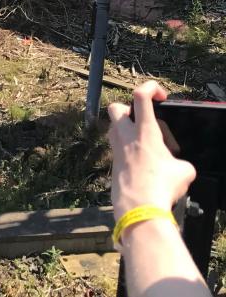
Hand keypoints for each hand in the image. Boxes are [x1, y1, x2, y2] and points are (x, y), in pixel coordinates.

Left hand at [107, 80, 195, 221]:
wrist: (138, 208)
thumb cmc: (160, 187)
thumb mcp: (184, 171)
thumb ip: (180, 162)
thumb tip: (177, 167)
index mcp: (144, 131)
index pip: (140, 95)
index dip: (150, 87)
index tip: (161, 96)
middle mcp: (126, 136)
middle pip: (116, 107)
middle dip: (129, 108)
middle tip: (145, 122)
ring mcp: (116, 149)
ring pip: (114, 127)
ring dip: (128, 130)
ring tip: (146, 145)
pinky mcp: (113, 163)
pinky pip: (117, 148)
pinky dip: (128, 150)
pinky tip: (142, 164)